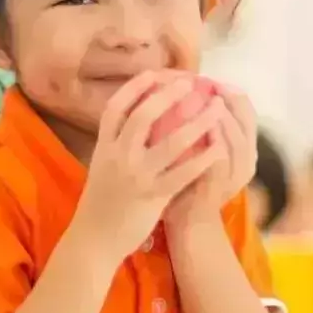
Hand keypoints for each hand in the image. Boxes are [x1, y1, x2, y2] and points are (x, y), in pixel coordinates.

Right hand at [71, 71, 227, 264]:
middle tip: (189, 83)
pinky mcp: (152, 196)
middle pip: (143, 117)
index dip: (134, 88)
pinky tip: (218, 149)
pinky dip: (202, 159)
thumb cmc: (101, 202)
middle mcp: (118, 157)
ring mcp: (135, 176)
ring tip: (214, 109)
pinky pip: (182, 174)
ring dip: (197, 122)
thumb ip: (118, 145)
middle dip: (167, 96)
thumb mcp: (103, 167)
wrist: (94, 238)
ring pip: (170, 142)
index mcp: (103, 147)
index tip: (154, 74)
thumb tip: (139, 121)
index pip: (115, 109)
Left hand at [165, 85, 256, 232]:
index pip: (246, 111)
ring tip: (205, 99)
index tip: (212, 78)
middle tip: (208, 82)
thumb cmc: (188, 182)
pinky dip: (212, 141)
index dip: (232, 92)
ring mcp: (235, 174)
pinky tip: (199, 127)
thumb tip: (187, 93)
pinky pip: (220, 159)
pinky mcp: (220, 186)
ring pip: (236, 138)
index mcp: (243, 147)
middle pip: (246, 119)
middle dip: (228, 98)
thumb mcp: (198, 149)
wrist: (189, 223)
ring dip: (221, 116)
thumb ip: (199, 125)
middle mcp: (246, 159)